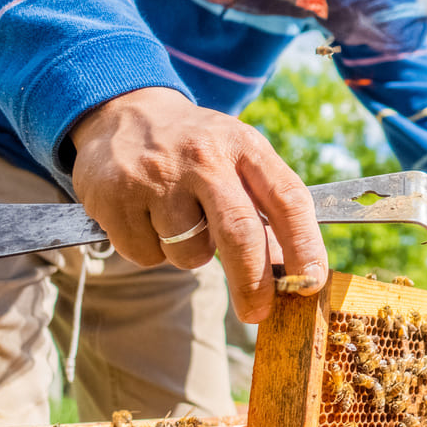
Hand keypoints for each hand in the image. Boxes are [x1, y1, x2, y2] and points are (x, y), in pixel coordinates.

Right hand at [70, 87, 327, 322]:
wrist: (126, 114)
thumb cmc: (199, 151)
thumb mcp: (239, 161)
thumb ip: (267, 210)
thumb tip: (293, 273)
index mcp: (244, 145)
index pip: (287, 198)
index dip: (305, 244)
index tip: (311, 282)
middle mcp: (203, 156)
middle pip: (239, 233)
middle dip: (253, 282)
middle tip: (257, 312)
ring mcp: (157, 175)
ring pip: (189, 253)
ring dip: (190, 255)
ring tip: (180, 220)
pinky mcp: (115, 197)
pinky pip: (146, 255)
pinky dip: (151, 250)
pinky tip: (147, 216)